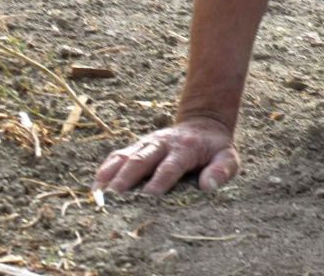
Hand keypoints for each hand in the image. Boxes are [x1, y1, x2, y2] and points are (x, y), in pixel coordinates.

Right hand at [92, 116, 238, 194]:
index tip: (150, 195)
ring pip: (127, 156)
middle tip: (115, 198)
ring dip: (112, 173)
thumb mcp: (228, 157)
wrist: (203, 124)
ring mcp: (148, 143)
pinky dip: (106, 168)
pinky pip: (119, 155)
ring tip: (99, 193)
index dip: (161, 178)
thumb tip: (208, 186)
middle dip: (128, 177)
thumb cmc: (215, 149)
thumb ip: (222, 170)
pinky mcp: (138, 146)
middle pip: (143, 159)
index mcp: (187, 148)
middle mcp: (164, 143)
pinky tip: (96, 185)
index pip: (172, 164)